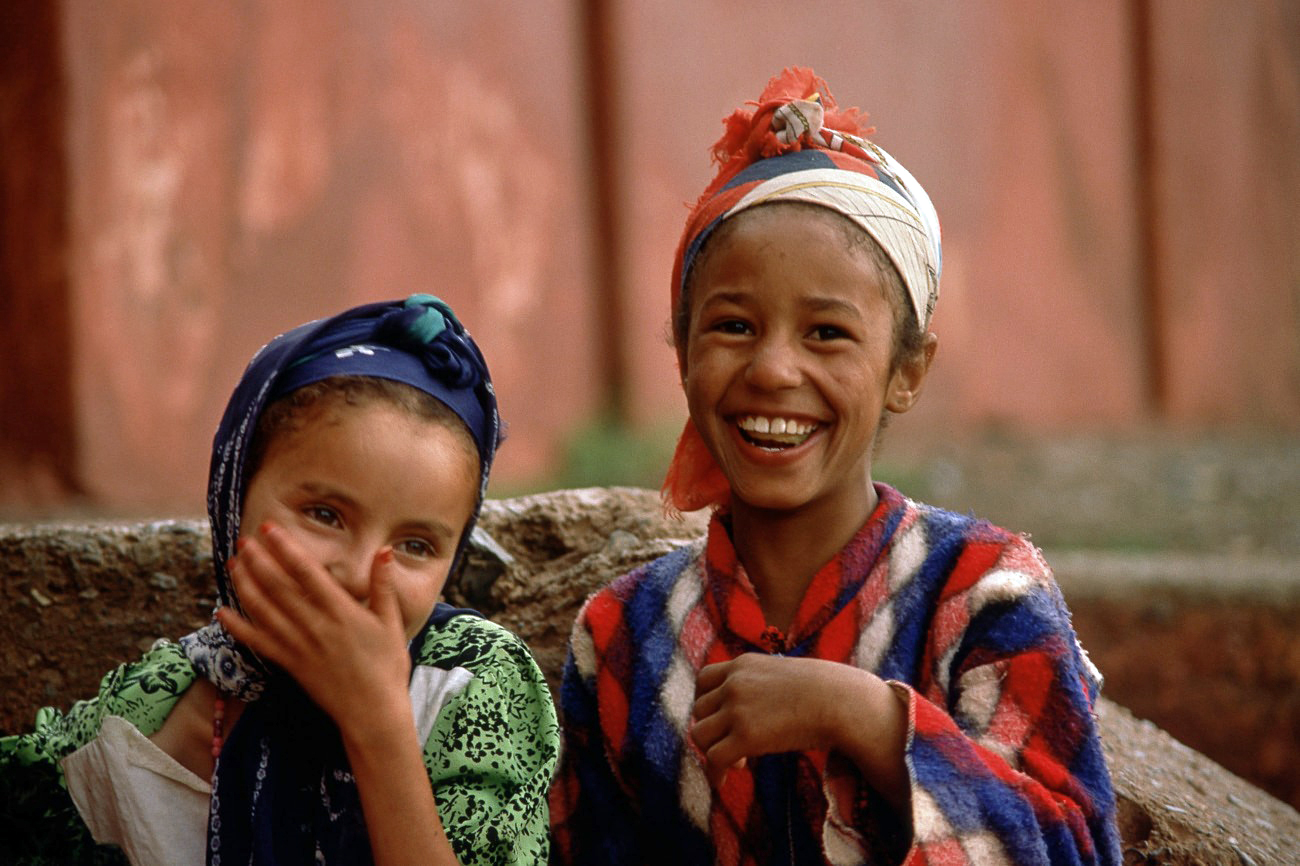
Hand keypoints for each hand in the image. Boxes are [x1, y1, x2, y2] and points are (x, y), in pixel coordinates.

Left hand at [217, 522, 411, 734]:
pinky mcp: (289, 664)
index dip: (286, 548)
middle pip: (278, 587)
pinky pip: (258, 642)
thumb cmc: (387, 666)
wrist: (372, 712)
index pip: (306, 572)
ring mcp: (298, 645)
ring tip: (234, 564)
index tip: (270, 529)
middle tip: (244, 540)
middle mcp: (314, 625)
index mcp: (341, 611)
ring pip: (264, 610)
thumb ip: (383, 585)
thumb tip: (384, 551)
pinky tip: (221, 611)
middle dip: (259, 561)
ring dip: (245, 585)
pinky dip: (237, 627)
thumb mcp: (391, 622)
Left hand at [692, 654, 907, 798]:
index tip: (720, 719)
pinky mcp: (745, 736)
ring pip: (700, 734)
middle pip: (699, 710)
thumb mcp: (786, 674)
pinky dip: (714, 773)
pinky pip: (714, 759)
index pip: (704, 680)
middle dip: (713, 729)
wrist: (842, 701)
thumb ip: (764, 684)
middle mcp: (734, 683)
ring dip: (712, 751)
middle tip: (734, 745)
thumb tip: (761, 708)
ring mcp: (737, 709)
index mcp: (743, 664)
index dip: (707, 703)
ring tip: (738, 762)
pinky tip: (724, 781)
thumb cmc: (826, 691)